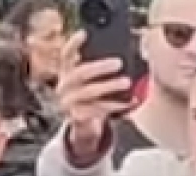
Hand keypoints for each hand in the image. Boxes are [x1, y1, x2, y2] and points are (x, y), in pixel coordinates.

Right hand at [53, 32, 134, 161]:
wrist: (83, 121)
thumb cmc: (93, 92)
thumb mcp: (93, 77)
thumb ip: (103, 65)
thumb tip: (131, 52)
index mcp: (67, 71)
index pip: (66, 54)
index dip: (74, 44)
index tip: (84, 33)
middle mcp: (64, 85)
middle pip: (80, 73)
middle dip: (100, 67)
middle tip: (118, 63)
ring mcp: (68, 102)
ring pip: (88, 92)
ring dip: (109, 86)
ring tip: (127, 82)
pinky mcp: (76, 116)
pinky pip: (96, 110)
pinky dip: (114, 105)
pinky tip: (129, 102)